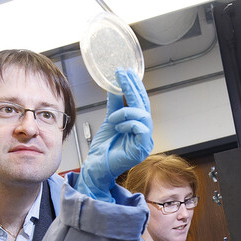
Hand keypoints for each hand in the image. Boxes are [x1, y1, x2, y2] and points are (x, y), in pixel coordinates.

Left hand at [75, 68, 153, 200]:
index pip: (141, 102)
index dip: (134, 86)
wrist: (95, 167)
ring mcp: (145, 141)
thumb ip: (115, 105)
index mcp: (139, 125)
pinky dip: (128, 123)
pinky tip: (118, 127)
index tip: (124, 72)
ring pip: (143, 115)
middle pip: (144, 105)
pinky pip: (141, 128)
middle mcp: (144, 132)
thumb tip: (115, 86)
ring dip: (125, 111)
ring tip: (112, 117)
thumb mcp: (110, 120)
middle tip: (122, 75)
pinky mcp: (142, 149)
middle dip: (133, 88)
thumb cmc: (103, 149)